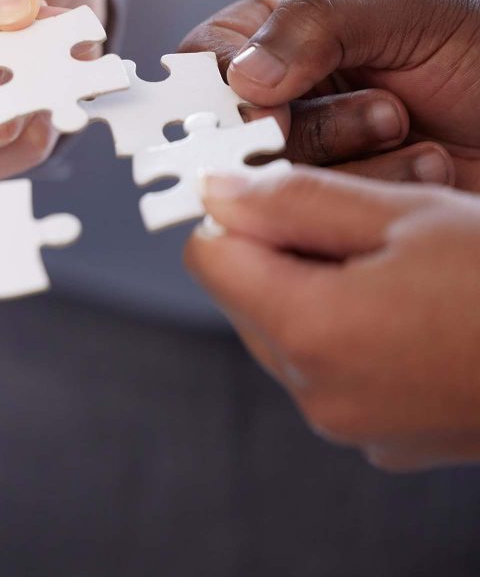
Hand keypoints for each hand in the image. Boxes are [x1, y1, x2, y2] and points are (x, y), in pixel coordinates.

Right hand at [180, 0, 479, 186]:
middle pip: (230, 136)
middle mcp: (279, 98)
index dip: (225, 97)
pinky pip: (317, 220)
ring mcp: (306, 157)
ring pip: (272, 185)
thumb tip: (242, 74)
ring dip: (354, 164)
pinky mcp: (333, 206)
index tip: (269, 117)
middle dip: (312, 130)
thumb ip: (316, 24)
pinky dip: (374, 196)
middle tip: (384, 110)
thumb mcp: (406, 11)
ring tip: (410, 131)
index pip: (202, 65)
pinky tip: (422, 168)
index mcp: (277, 37)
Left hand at [186, 167, 479, 470]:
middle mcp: (319, 393)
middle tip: (348, 212)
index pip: (210, 257)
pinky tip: (408, 301)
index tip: (260, 181)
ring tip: (391, 255)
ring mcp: (354, 424)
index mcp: (312, 333)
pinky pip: (329, 367)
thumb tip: (217, 188)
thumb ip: (294, 199)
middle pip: (244, 295)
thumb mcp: (407, 214)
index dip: (231, 210)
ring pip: (284, 329)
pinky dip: (346, 327)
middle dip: (275, 245)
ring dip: (312, 283)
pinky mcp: (386, 436)